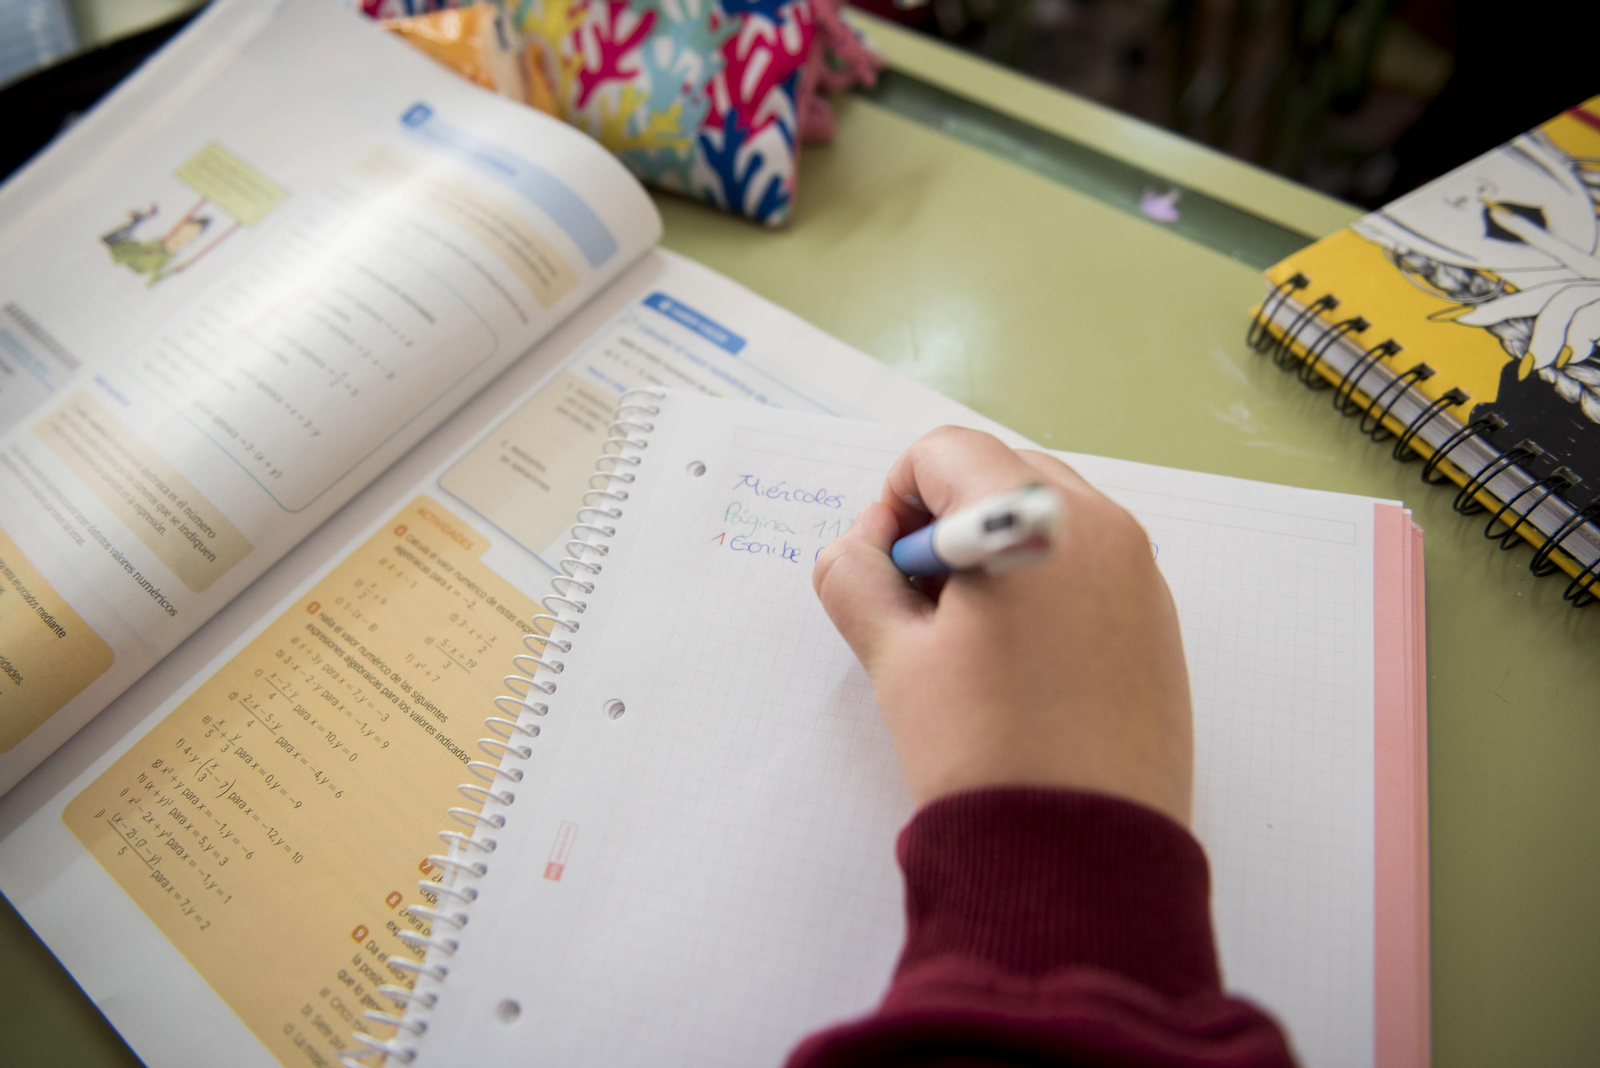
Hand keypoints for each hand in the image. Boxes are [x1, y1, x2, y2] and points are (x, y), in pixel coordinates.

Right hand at [813, 427, 1193, 824]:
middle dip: (945, 523)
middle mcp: (1104, 525)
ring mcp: (1142, 573)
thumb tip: (860, 548)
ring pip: (1046, 517)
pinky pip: (1087, 565)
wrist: (1079, 860)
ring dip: (993, 553)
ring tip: (968, 644)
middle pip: (1000, 472)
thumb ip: (854, 577)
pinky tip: (1019, 666)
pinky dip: (1042, 585)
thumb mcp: (894, 657)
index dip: (894, 499)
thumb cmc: (982, 750)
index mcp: (1034, 516)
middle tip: (920, 608)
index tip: (886, 570)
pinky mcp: (1158, 623)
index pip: (944, 452)